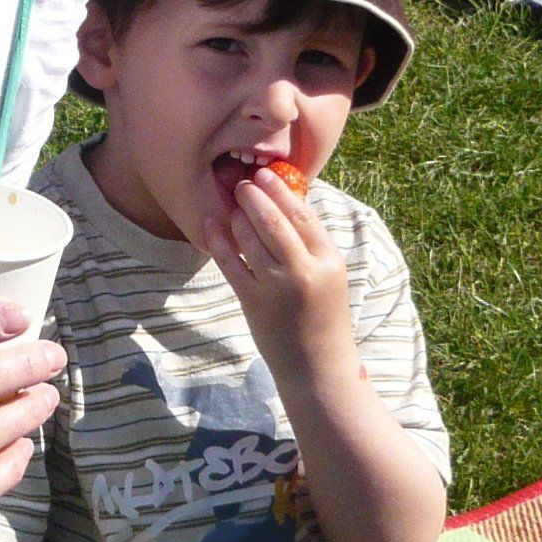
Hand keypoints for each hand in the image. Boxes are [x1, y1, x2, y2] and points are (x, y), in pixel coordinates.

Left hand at [203, 168, 355, 387]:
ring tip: (232, 204)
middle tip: (243, 183)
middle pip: (274, 221)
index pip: (302, 215)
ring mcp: (277, 287)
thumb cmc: (323, 314)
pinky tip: (211, 225)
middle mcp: (304, 271)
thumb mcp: (329, 274)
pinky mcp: (253, 302)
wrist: (318, 365)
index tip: (266, 176)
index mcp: (329, 260)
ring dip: (238, 216)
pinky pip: (231, 263)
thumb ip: (311, 243)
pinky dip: (219, 241)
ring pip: (250, 239)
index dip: (281, 191)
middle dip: (255, 197)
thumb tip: (286, 203)